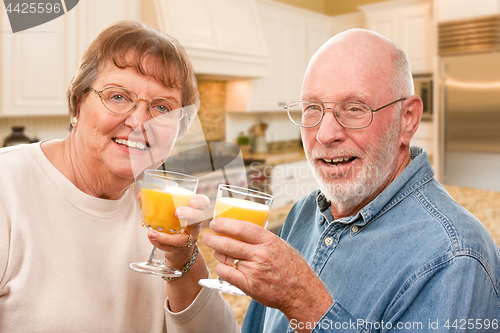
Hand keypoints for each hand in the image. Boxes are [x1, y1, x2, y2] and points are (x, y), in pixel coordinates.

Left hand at [148, 194, 209, 268]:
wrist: (178, 248)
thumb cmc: (174, 224)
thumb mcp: (170, 212)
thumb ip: (157, 203)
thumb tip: (141, 195)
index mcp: (194, 211)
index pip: (203, 203)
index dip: (200, 201)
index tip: (191, 201)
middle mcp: (194, 225)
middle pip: (198, 218)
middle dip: (190, 214)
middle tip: (177, 213)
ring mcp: (188, 239)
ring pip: (181, 239)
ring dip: (166, 237)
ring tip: (151, 233)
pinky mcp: (179, 250)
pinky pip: (170, 248)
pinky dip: (159, 243)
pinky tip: (151, 238)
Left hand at [202, 217, 331, 326]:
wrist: (302, 292)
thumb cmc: (292, 267)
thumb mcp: (280, 245)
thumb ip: (262, 239)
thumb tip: (242, 230)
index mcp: (269, 241)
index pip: (241, 228)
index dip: (225, 224)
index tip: (215, 222)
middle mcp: (261, 254)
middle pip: (229, 243)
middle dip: (213, 238)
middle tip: (207, 236)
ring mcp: (254, 271)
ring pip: (226, 258)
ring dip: (217, 253)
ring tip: (215, 249)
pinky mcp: (250, 286)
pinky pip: (227, 274)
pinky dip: (220, 269)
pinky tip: (220, 266)